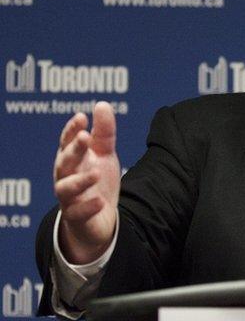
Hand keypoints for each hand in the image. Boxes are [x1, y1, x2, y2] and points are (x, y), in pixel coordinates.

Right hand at [53, 101, 120, 263]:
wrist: (99, 217)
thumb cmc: (97, 180)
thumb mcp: (104, 154)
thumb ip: (104, 132)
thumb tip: (101, 104)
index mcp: (72, 159)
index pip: (66, 142)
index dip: (72, 129)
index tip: (82, 117)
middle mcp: (66, 176)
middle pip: (64, 162)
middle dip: (73, 150)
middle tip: (85, 138)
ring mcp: (69, 198)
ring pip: (65, 189)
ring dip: (79, 180)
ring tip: (96, 173)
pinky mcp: (77, 217)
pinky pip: (77, 214)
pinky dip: (87, 207)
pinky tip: (99, 202)